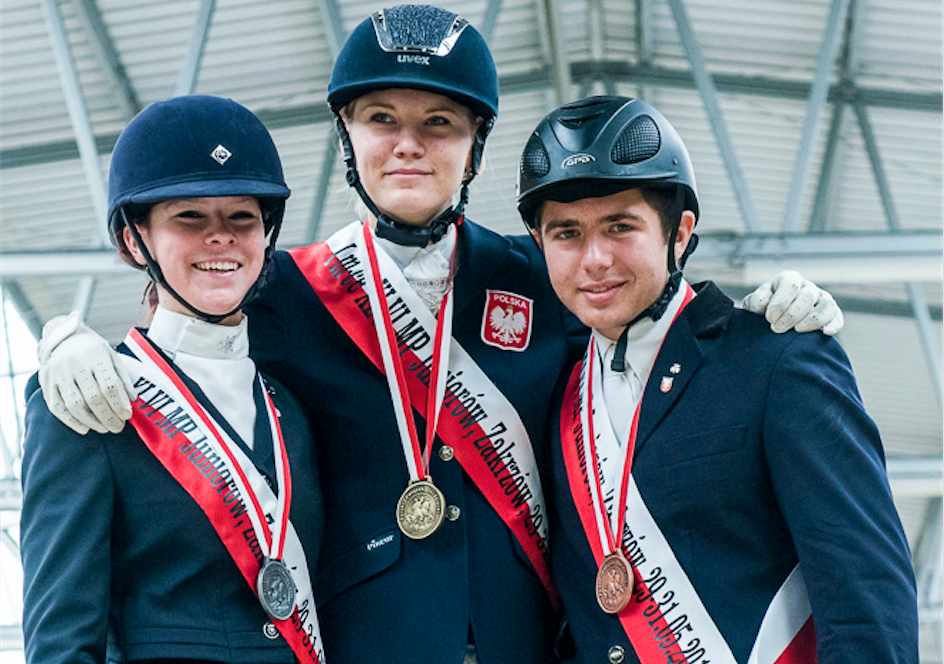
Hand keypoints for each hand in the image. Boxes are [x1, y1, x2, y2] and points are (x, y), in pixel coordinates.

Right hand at [38, 312, 134, 433]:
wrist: (62, 337)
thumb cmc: (93, 350)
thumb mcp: (112, 356)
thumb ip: (122, 377)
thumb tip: (132, 399)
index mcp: (95, 355)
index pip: (110, 385)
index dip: (119, 404)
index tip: (127, 415)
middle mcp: (75, 364)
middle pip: (93, 398)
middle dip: (108, 417)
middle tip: (118, 427)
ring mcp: (58, 374)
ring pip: (75, 405)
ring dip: (92, 422)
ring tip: (105, 428)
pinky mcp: (47, 383)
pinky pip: (57, 407)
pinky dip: (72, 422)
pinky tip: (85, 428)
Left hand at [741, 270, 843, 335]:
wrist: (772, 323)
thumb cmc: (763, 311)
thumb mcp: (754, 304)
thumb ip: (755, 301)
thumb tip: (763, 303)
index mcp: (788, 279)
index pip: (790, 284)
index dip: (780, 302)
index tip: (769, 318)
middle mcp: (807, 287)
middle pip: (807, 295)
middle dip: (792, 314)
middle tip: (777, 328)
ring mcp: (821, 299)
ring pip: (825, 304)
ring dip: (812, 320)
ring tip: (797, 331)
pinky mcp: (831, 313)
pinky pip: (836, 316)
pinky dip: (833, 324)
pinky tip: (824, 333)